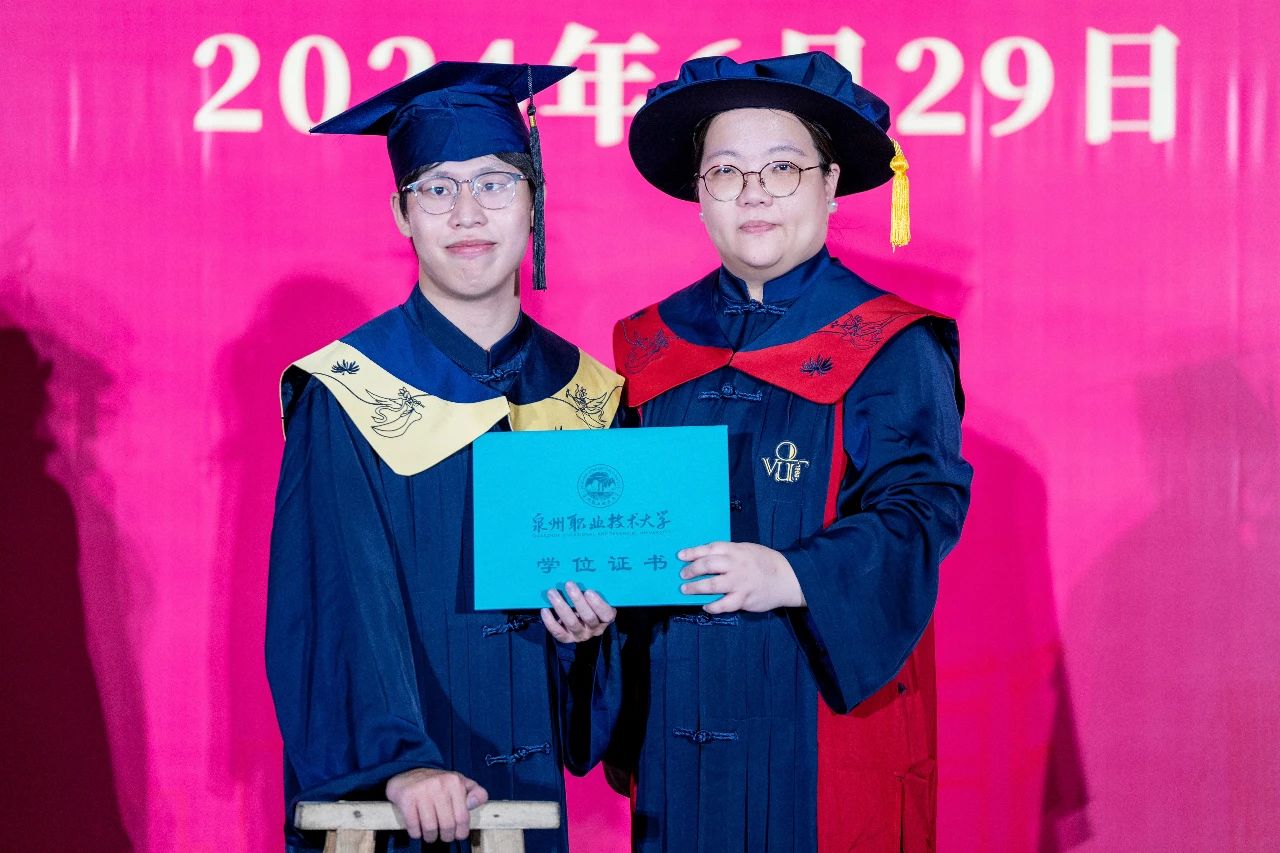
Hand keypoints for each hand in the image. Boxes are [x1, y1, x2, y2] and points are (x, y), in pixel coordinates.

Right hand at [385, 768, 488, 842]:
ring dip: (430, 837)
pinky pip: (413, 826)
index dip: (461, 831)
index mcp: (454, 782)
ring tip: (431, 835)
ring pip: (430, 828)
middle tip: (445, 836)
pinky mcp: (406, 798)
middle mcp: (439, 784)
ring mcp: (422, 791)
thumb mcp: (460, 783)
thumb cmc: (438, 783)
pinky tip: (418, 830)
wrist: (408, 772)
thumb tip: (475, 803)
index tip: (458, 835)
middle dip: (447, 836)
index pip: (462, 816)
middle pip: (447, 825)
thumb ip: (475, 793)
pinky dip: (416, 833)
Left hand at [541, 581, 615, 642]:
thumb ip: (595, 590)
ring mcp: (580, 635)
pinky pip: (558, 632)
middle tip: (569, 584)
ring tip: (552, 592)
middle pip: (588, 617)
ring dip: (561, 606)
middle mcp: (594, 629)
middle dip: (577, 600)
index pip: (606, 614)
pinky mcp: (567, 638)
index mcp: (605, 618)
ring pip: (572, 623)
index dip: (598, 604)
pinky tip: (545, 610)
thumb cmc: (590, 603)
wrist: (581, 621)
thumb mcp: (598, 598)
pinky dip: (550, 621)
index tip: (589, 591)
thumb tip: (583, 573)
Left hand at [678, 541, 805, 612]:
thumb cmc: (764, 562)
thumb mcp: (747, 550)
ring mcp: (740, 582)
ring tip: (686, 590)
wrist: (788, 577)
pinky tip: (706, 606)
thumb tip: (706, 558)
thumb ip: (729, 553)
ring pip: (712, 585)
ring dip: (696, 588)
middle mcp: (736, 565)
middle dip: (691, 570)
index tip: (680, 556)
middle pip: (707, 565)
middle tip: (682, 575)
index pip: (710, 549)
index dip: (693, 552)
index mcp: (736, 550)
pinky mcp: (744, 598)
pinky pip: (724, 604)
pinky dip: (713, 606)